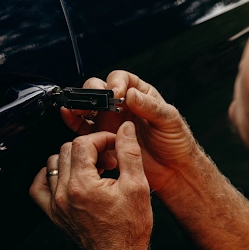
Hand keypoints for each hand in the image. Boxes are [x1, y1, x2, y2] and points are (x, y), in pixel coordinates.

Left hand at [29, 122, 151, 249]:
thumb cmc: (129, 230)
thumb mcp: (137, 186)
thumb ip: (130, 153)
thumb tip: (125, 130)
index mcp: (83, 185)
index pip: (83, 143)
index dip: (101, 138)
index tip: (114, 144)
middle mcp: (64, 193)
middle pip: (68, 149)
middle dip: (90, 148)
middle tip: (109, 159)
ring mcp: (56, 204)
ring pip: (54, 163)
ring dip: (73, 159)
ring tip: (92, 168)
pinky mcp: (53, 212)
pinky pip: (39, 186)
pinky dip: (49, 175)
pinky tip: (66, 176)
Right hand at [61, 70, 202, 193]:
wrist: (172, 170)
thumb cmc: (176, 142)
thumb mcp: (169, 120)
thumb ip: (150, 107)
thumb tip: (130, 93)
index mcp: (140, 95)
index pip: (121, 79)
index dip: (114, 83)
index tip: (115, 94)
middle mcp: (122, 106)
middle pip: (99, 89)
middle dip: (91, 94)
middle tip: (92, 104)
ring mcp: (110, 122)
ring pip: (88, 107)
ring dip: (79, 107)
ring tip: (77, 111)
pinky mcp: (103, 139)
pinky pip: (84, 128)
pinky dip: (75, 123)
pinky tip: (71, 119)